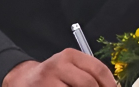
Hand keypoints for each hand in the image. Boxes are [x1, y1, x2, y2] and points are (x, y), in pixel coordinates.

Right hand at [2, 50, 116, 86]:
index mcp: (70, 55)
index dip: (110, 84)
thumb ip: (89, 74)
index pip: (98, 69)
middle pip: (88, 83)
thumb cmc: (54, 76)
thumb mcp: (70, 68)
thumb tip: (113, 86)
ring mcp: (47, 80)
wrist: (24, 80)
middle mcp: (58, 65)